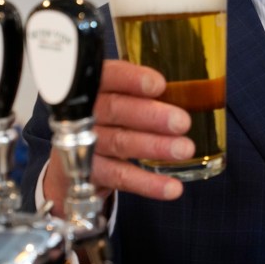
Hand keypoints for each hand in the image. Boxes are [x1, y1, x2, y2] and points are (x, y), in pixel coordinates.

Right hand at [43, 59, 194, 215]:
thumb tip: (194, 93)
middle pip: (115, 109)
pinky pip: (119, 176)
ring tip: (184, 150)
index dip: (131, 79)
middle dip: (151, 116)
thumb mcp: (121, 99)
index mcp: (95, 86)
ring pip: (119, 142)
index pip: (108, 76)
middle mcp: (85, 112)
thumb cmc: (108, 121)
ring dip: (154, 146)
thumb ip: (146, 94)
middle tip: (182, 122)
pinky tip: (172, 187)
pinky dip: (147, 183)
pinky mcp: (87, 172)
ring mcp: (82, 142)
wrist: (71, 164)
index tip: (159, 85)